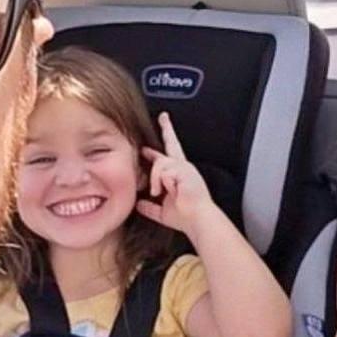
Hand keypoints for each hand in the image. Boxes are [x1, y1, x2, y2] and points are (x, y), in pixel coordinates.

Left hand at [136, 113, 213, 234]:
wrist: (197, 219)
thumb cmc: (185, 216)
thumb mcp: (162, 210)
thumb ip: (150, 207)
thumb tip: (139, 205)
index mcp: (179, 173)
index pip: (171, 151)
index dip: (167, 137)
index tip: (164, 124)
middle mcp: (183, 166)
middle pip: (171, 144)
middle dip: (168, 128)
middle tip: (163, 117)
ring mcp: (184, 167)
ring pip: (159, 163)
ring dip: (155, 180)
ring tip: (158, 192)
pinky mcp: (184, 170)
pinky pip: (163, 172)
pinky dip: (161, 183)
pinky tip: (168, 191)